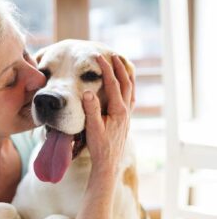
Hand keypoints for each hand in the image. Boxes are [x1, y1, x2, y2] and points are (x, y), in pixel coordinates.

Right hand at [82, 54, 134, 175]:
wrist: (108, 163)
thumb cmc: (100, 147)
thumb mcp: (93, 128)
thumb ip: (91, 110)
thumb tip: (88, 92)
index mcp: (118, 111)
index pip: (113, 84)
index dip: (106, 69)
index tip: (98, 57)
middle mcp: (126, 111)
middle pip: (126, 83)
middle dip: (120, 68)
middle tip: (114, 55)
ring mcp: (127, 115)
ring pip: (130, 90)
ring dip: (126, 76)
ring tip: (123, 65)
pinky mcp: (125, 119)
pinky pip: (130, 98)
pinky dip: (129, 87)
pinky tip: (126, 86)